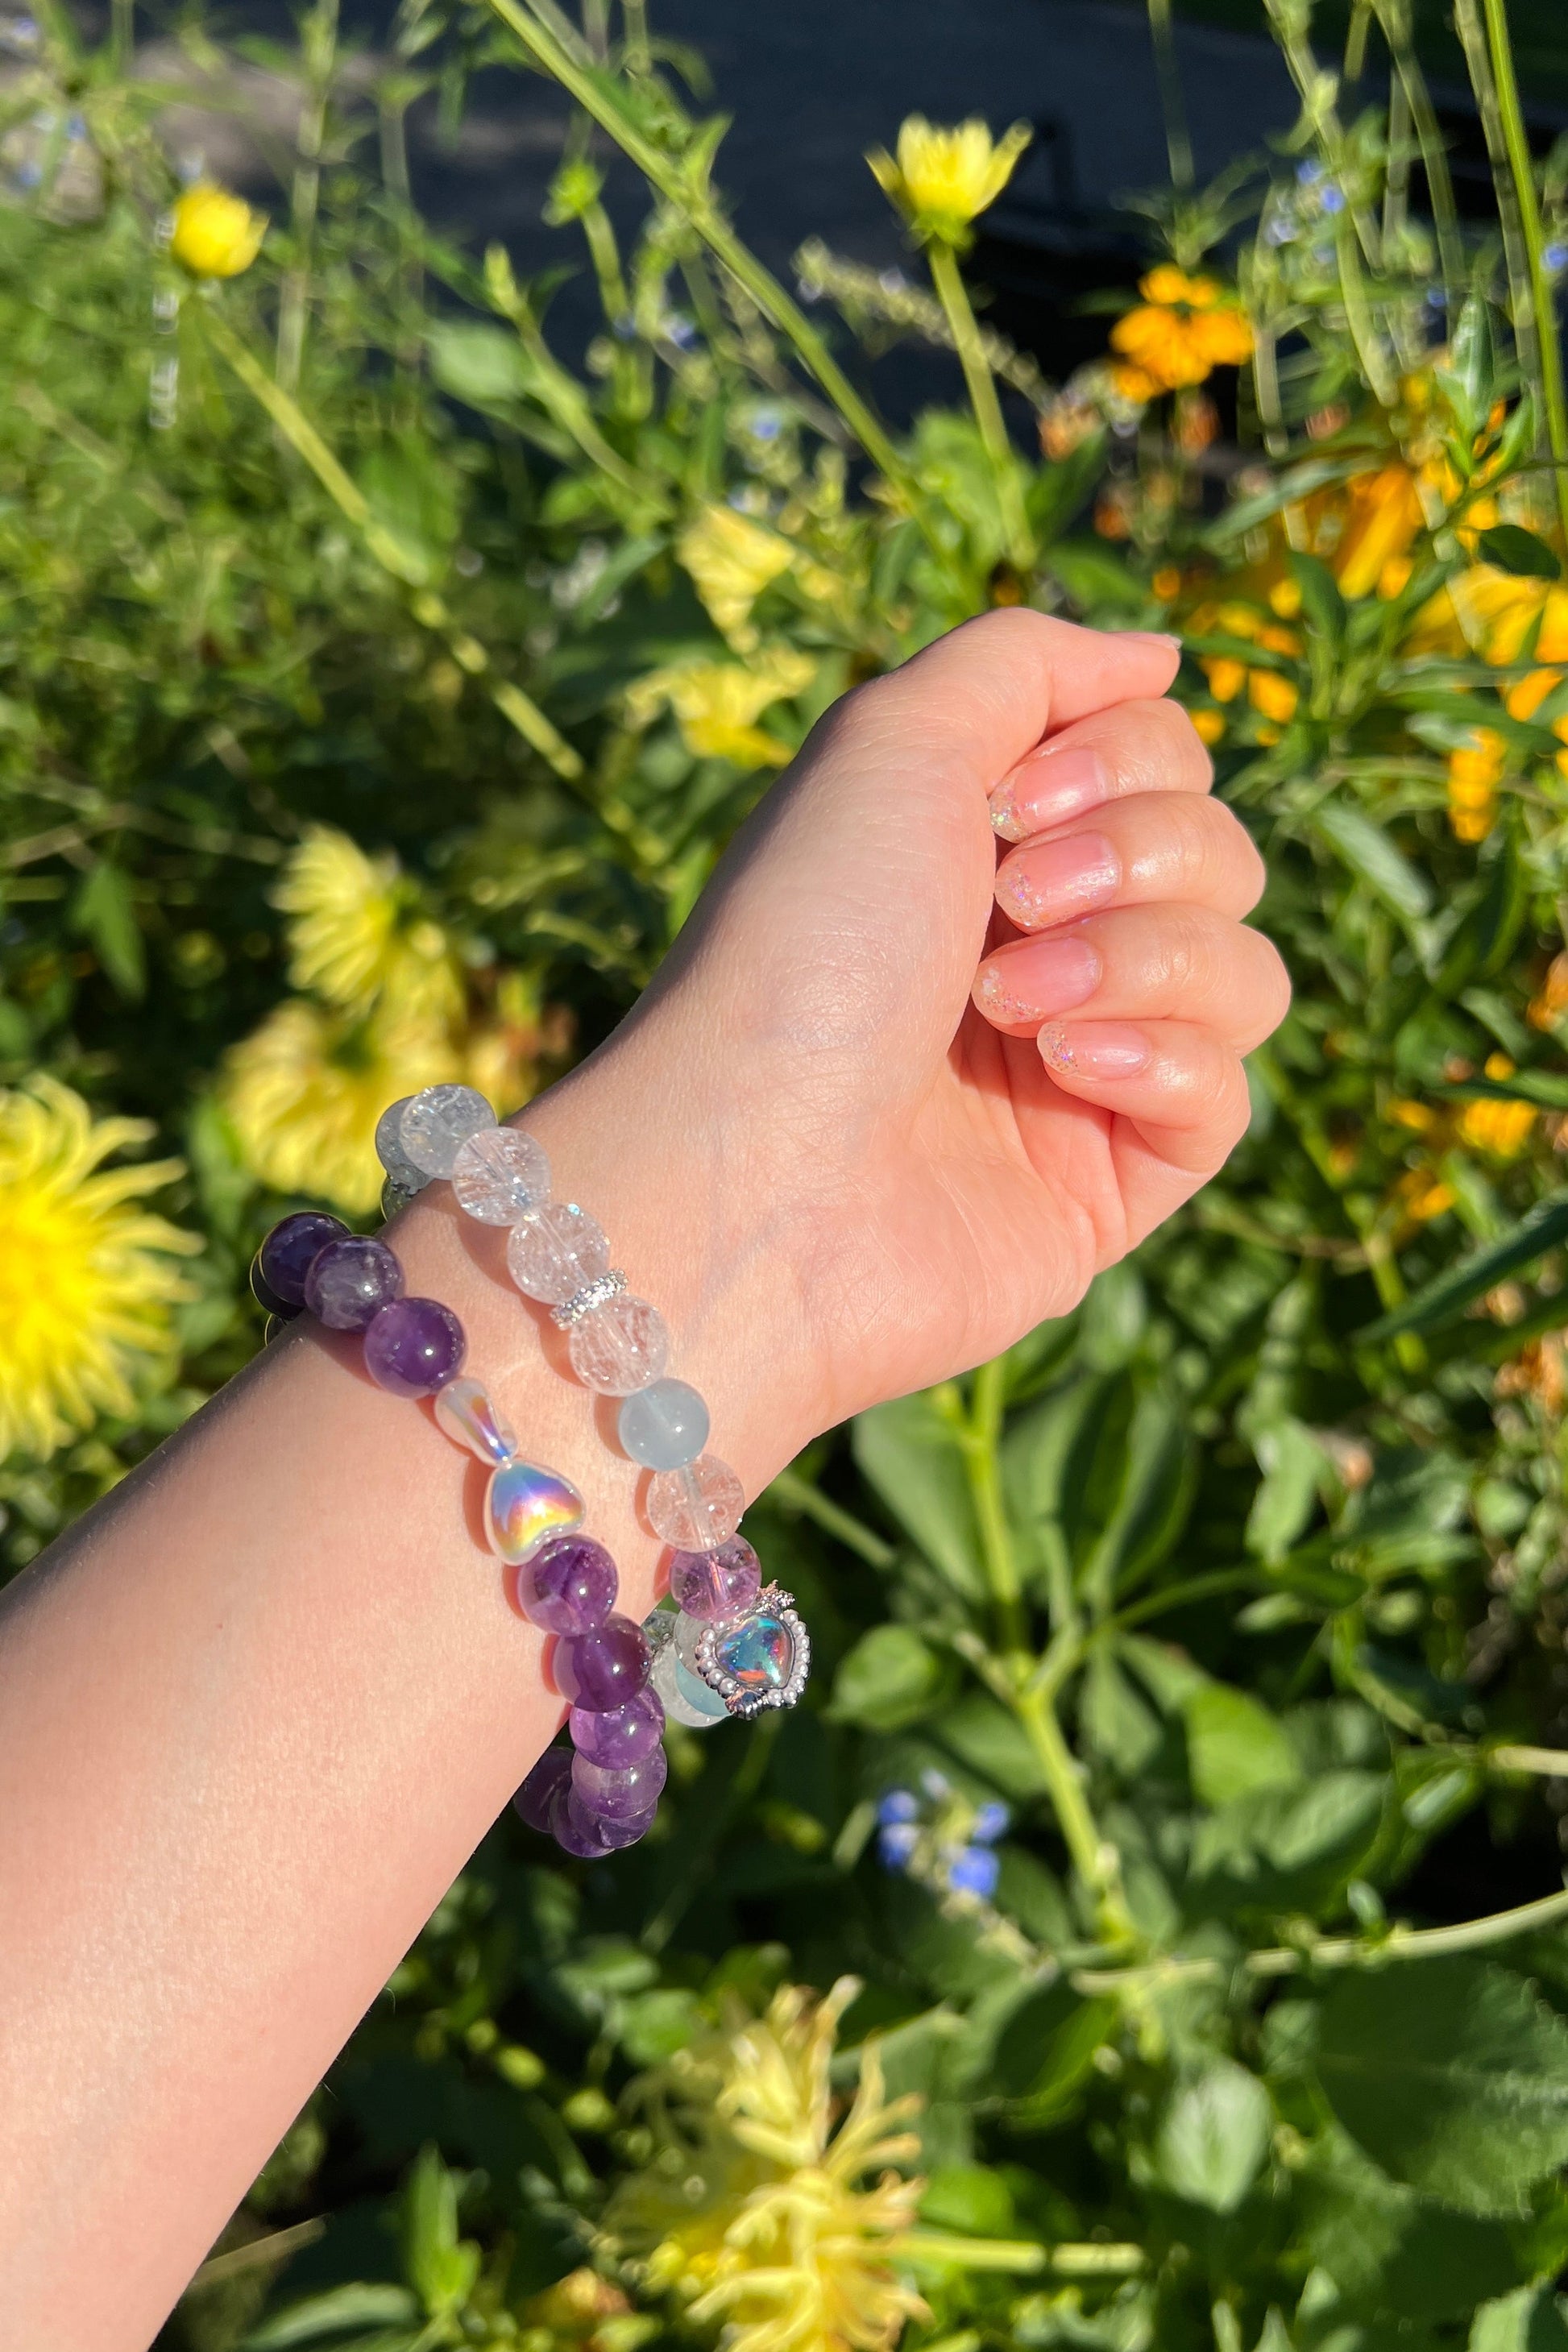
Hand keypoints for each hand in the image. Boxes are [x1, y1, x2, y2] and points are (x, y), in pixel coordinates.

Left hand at [544, 611, 1289, 1452]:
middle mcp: (1046, 948)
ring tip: (1009, 1005)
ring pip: (1246, 970)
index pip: (1162, 755)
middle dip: (1132, 854)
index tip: (1006, 806)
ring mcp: (1085, 1071)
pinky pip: (1227, 1094)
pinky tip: (1065, 1069)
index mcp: (987, 845)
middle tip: (1005, 903)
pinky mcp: (1114, 1184)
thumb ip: (1025, 661)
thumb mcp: (891, 740)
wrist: (752, 1168)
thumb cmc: (802, 948)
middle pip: (1220, 851)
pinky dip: (1162, 1061)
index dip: (1118, 758)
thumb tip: (1157, 653)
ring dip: (1141, 957)